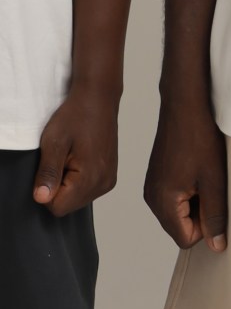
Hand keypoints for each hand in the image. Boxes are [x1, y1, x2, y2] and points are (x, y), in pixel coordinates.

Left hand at [33, 87, 118, 215]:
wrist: (99, 101)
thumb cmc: (76, 116)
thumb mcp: (53, 142)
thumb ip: (48, 173)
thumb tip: (42, 199)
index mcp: (90, 177)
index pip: (58, 207)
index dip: (46, 191)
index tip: (50, 167)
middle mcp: (104, 184)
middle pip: (69, 206)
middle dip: (58, 188)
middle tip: (61, 159)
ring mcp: (109, 181)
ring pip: (78, 200)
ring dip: (68, 184)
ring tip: (71, 157)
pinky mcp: (110, 177)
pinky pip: (87, 191)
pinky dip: (78, 180)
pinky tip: (79, 159)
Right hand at [144, 92, 227, 252]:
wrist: (186, 105)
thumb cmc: (201, 138)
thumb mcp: (215, 182)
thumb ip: (215, 217)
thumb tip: (216, 245)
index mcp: (163, 202)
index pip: (185, 239)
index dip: (206, 228)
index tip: (215, 202)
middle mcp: (152, 198)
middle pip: (181, 229)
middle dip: (201, 216)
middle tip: (212, 187)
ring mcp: (153, 187)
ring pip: (180, 214)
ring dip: (198, 203)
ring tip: (206, 177)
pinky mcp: (158, 178)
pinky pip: (177, 199)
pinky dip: (192, 191)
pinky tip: (199, 171)